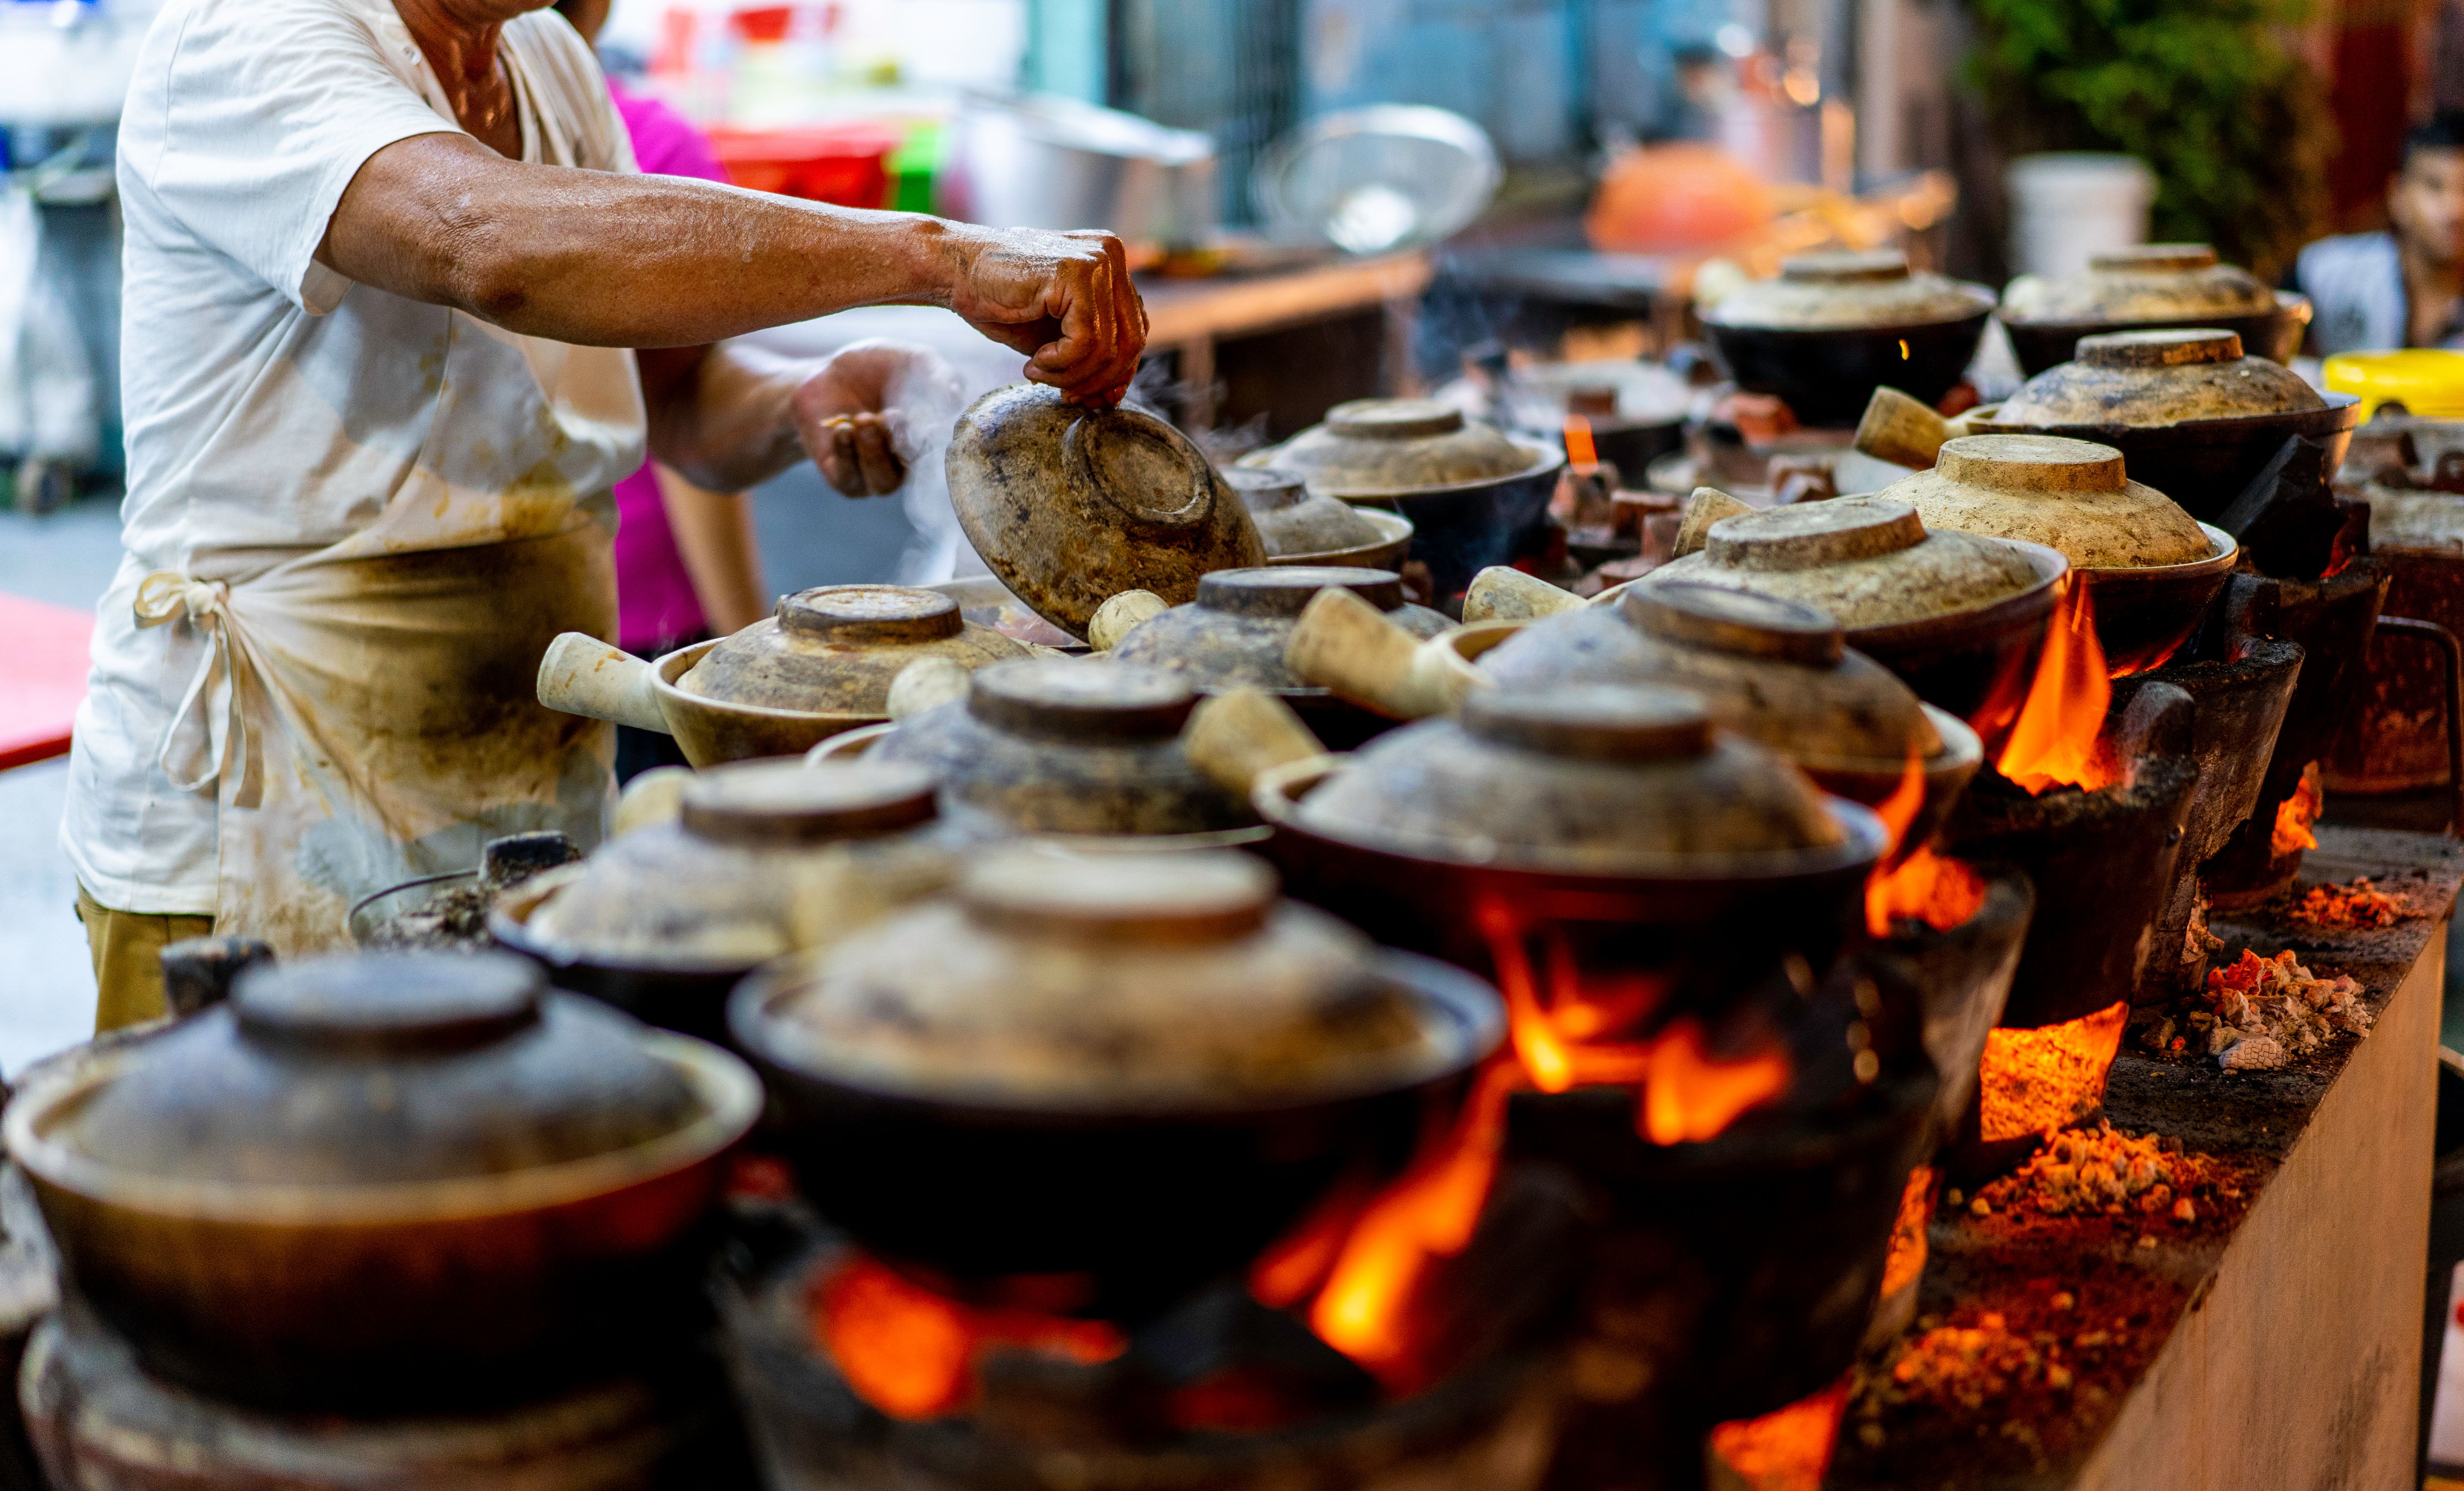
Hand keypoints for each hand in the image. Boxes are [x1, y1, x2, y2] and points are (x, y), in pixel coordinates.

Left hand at [788, 340, 960, 496]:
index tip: (930, 423)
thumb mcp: (910, 360)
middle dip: (905, 443)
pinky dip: (847, 454)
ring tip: (863, 419)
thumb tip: (955, 397)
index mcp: (928, 438)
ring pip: (884, 483)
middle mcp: (905, 462)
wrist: (823, 374)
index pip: (940, 449)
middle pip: (914, 469)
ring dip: (874, 451)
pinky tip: (843, 429)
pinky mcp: (843, 478)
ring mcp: (874, 474)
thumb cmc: (872, 368)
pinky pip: (850, 480)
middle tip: (893, 414)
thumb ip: (937, 374)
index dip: (936, 440)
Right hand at [946, 227, 1145, 406]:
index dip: (1114, 373)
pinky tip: (1034, 361)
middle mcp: (1111, 255)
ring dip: (1073, 375)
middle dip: (1098, 380)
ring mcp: (1096, 260)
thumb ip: (1089, 355)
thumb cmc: (998, 301)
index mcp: (1111, 265)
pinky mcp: (1076, 272)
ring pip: (1109, 347)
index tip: (1083, 394)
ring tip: (1039, 373)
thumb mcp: (1054, 334)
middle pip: (1132, 342)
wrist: (952, 269)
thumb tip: (1114, 397)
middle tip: (1065, 395)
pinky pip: (1086, 340)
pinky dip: (1060, 362)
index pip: (1136, 332)